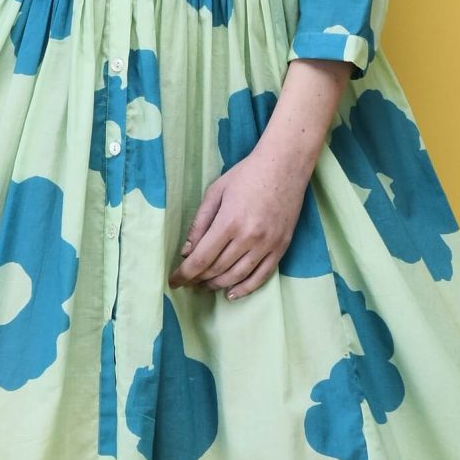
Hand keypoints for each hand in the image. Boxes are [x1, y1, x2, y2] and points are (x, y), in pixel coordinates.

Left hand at [169, 141, 311, 299]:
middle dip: (198, 280)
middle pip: (217, 269)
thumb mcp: (215, 192)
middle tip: (188, 282)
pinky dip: (245, 289)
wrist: (285, 165)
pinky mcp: (281, 247)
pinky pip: (262, 276)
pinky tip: (231, 294)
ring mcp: (267, 245)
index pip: (201, 258)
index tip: (173, 281)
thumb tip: (187, 251)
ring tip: (204, 287)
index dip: (184, 274)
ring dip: (217, 285)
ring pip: (237, 276)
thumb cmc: (247, 174)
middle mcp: (249, 237)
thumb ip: (200, 223)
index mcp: (229, 222)